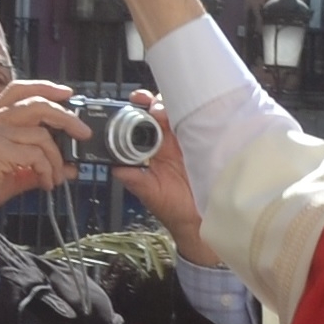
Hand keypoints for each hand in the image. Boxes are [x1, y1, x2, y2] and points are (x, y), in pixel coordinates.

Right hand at [0, 80, 86, 259]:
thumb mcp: (9, 171)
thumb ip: (38, 166)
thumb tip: (68, 168)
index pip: (18, 89)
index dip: (45, 87)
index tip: (67, 94)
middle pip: (36, 103)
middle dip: (66, 117)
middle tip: (82, 133)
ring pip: (41, 134)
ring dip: (57, 158)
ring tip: (56, 177)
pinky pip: (35, 154)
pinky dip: (47, 170)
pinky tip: (45, 183)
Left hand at [107, 91, 215, 264]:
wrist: (202, 221)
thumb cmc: (174, 208)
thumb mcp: (150, 194)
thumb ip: (134, 180)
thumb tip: (115, 168)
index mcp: (152, 151)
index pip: (141, 123)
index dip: (136, 110)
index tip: (133, 104)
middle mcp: (169, 142)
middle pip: (161, 112)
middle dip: (154, 102)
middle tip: (150, 106)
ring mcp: (190, 141)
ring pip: (181, 114)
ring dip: (172, 107)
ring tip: (164, 112)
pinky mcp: (208, 143)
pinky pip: (203, 124)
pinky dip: (198, 115)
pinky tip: (191, 113)